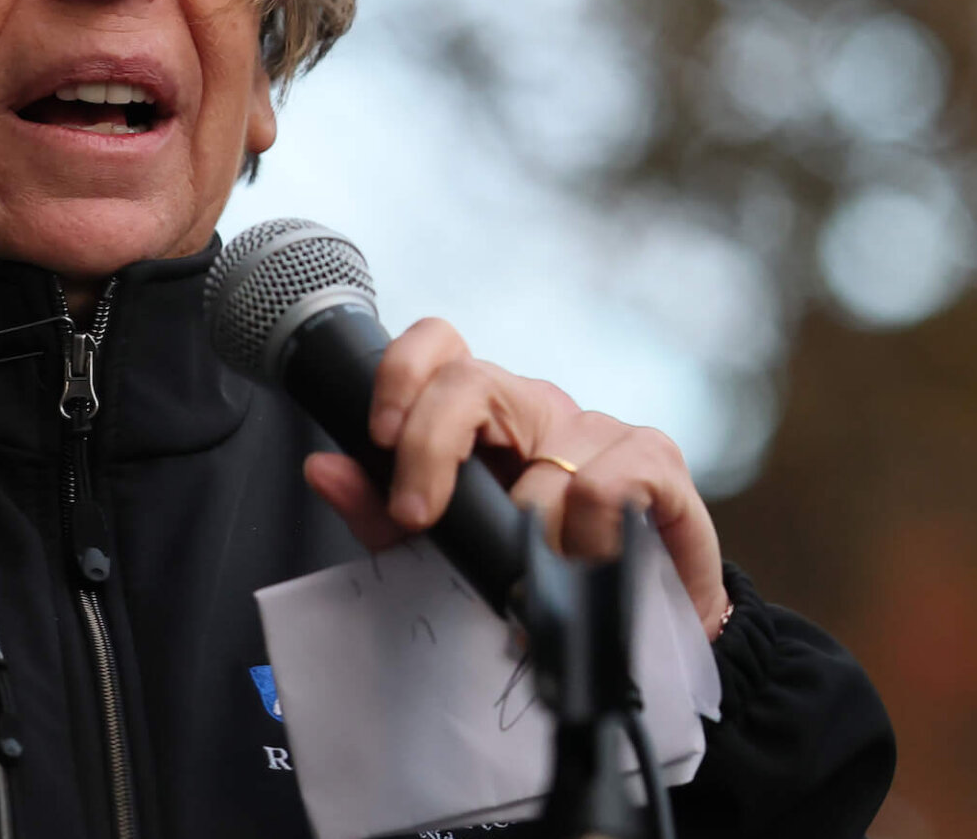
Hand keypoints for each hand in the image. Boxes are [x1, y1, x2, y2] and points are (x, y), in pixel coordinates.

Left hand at [303, 318, 730, 640]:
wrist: (638, 631)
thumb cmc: (535, 580)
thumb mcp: (443, 554)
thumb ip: (381, 514)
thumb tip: (320, 467)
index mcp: (486, 417)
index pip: (441, 346)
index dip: (401, 370)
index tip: (379, 436)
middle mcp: (540, 408)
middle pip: (472, 380)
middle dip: (430, 447)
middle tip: (419, 519)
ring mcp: (600, 428)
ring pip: (541, 460)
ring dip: (526, 538)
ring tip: (527, 586)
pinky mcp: (657, 460)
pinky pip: (604, 487)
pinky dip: (585, 541)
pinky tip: (587, 570)